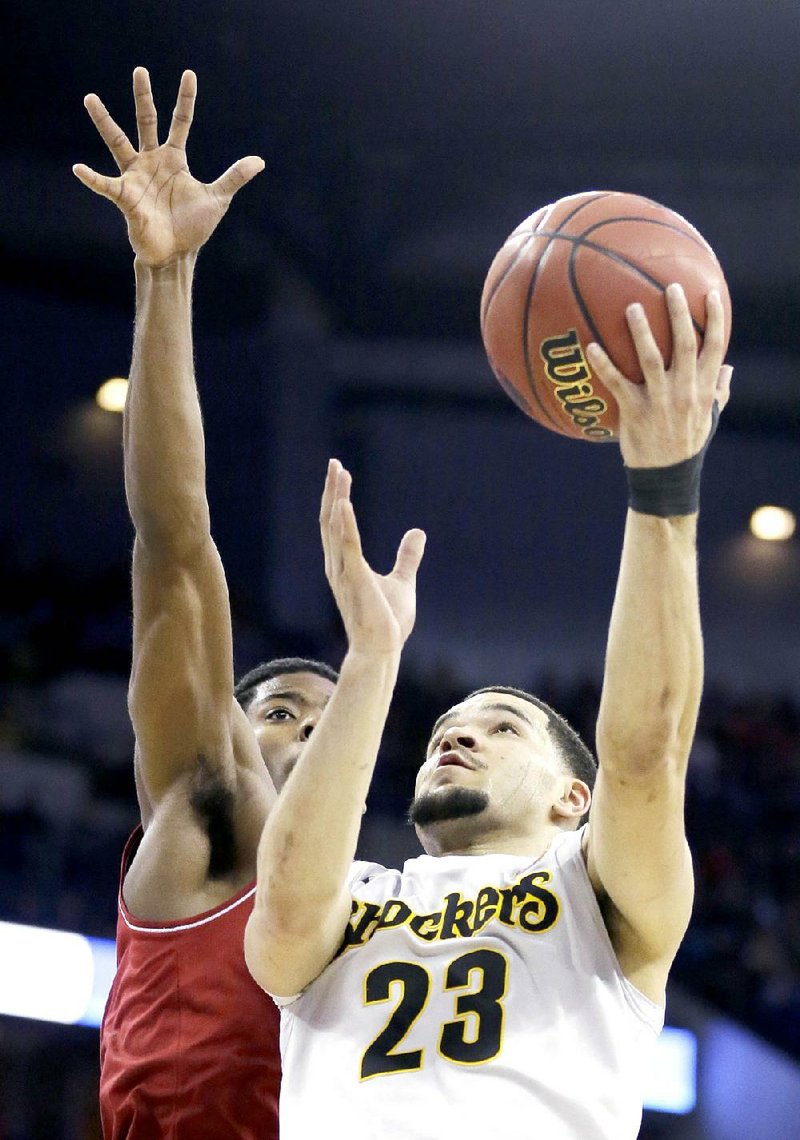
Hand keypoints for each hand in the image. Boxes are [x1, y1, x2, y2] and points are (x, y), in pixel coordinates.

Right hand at [72, 67, 263, 266]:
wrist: (175, 254)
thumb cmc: (192, 227)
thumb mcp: (217, 199)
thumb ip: (234, 178)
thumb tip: (260, 161)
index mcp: (174, 159)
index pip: (180, 122)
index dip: (185, 100)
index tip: (189, 74)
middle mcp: (152, 162)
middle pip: (146, 122)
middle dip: (144, 97)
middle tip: (140, 70)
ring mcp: (136, 177)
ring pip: (117, 143)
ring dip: (104, 122)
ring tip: (90, 98)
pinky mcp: (125, 198)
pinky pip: (105, 185)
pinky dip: (92, 178)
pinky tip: (79, 168)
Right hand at [320, 459, 425, 655]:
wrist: (382, 650)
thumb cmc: (387, 622)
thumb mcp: (401, 581)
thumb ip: (407, 557)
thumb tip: (418, 532)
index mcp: (345, 566)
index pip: (336, 525)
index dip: (337, 498)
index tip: (340, 473)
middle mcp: (338, 566)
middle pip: (330, 520)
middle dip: (332, 491)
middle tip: (334, 463)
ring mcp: (344, 573)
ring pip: (335, 528)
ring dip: (337, 498)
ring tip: (339, 473)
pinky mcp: (356, 580)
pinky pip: (348, 547)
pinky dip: (345, 523)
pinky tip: (344, 503)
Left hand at [586, 285, 732, 467]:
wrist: (667, 476)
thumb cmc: (687, 443)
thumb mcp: (710, 417)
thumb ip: (719, 391)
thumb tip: (729, 368)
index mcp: (704, 388)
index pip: (715, 347)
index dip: (716, 319)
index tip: (709, 294)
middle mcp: (684, 391)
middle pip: (686, 344)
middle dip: (679, 314)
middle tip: (670, 288)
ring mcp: (659, 401)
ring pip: (651, 359)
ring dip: (641, 331)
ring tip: (631, 307)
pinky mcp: (634, 411)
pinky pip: (617, 383)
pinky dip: (603, 364)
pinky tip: (591, 347)